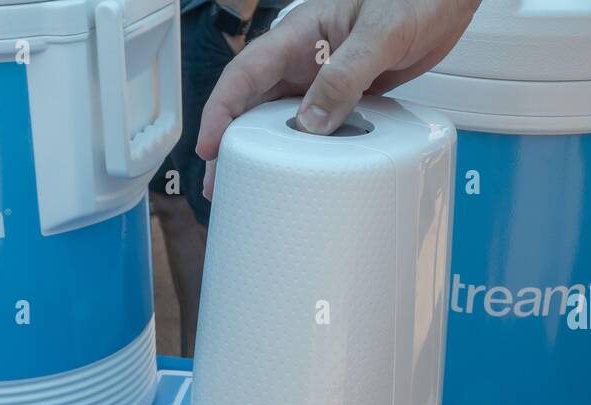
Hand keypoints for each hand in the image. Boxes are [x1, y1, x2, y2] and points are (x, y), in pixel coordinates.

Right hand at [196, 0, 479, 197]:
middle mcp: (306, 57)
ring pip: (284, 118)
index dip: (221, 111)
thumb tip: (310, 125)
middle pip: (254, 104)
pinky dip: (306, 149)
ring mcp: (326, 76)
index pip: (245, 74)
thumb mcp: (381, 32)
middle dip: (233, 144)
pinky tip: (300, 173)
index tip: (210, 146)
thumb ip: (345, 75)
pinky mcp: (350, 91)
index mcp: (300, 34)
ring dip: (266, 152)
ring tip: (249, 187)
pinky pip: (320, 123)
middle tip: (219, 184)